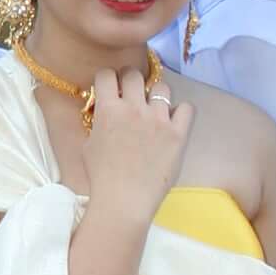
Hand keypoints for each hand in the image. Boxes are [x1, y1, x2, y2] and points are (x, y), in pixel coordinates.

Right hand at [83, 64, 189, 214]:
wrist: (124, 201)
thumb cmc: (101, 177)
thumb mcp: (89, 145)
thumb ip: (98, 123)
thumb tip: (103, 112)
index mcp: (108, 109)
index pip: (107, 74)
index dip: (107, 79)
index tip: (110, 89)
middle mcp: (134, 108)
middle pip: (134, 73)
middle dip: (130, 80)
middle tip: (131, 94)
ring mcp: (159, 119)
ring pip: (162, 87)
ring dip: (156, 95)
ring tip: (154, 110)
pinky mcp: (178, 133)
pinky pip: (187, 108)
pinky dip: (181, 112)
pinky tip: (173, 122)